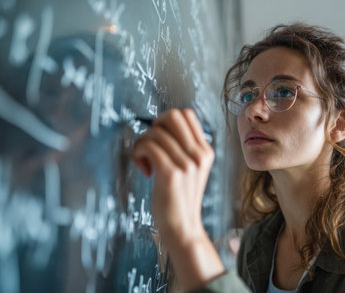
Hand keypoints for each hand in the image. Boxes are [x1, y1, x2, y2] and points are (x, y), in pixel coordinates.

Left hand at [132, 108, 213, 242]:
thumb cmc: (179, 199)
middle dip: (154, 126)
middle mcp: (199, 155)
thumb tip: (160, 127)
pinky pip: (148, 146)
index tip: (160, 139)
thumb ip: (184, 149)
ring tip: (145, 161)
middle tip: (151, 145)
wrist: (182, 228)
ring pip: (156, 132)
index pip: (186, 114)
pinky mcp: (171, 174)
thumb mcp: (191, 170)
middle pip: (172, 116)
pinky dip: (139, 153)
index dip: (166, 121)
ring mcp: (187, 164)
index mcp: (205, 151)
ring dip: (142, 143)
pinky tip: (144, 170)